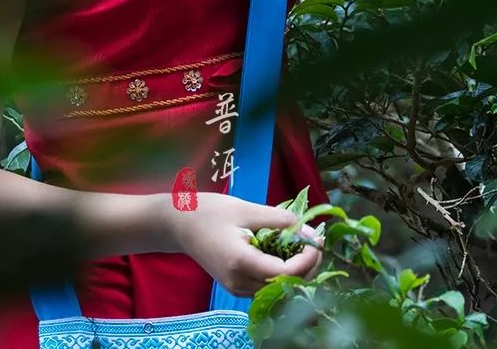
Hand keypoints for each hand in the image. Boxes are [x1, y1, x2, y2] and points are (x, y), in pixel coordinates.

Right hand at [166, 192, 323, 297]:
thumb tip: (310, 230)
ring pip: (278, 288)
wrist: (178, 224)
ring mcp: (236, 288)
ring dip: (297, 270)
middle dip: (307, 266)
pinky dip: (283, 272)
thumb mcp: (247, 209)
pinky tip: (287, 251)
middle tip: (317, 240)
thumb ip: (280, 220)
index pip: (285, 273)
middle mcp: (239, 283)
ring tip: (305, 243)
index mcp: (240, 262)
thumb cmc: (210, 211)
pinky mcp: (236, 286)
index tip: (318, 239)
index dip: (307, 259)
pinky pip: (267, 285)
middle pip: (285, 286)